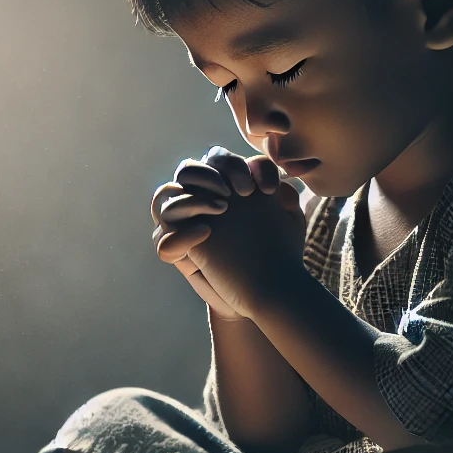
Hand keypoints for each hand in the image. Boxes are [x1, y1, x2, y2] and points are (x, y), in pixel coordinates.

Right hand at [151, 146, 305, 320]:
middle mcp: (200, 201)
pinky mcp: (178, 250)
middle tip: (242, 192)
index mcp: (225, 187)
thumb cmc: (278, 252)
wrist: (266, 292)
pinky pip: (163, 237)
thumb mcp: (289, 221)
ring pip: (165, 195)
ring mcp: (186, 225)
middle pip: (189, 168)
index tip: (267, 189)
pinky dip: (179, 236)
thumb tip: (277, 182)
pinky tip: (206, 234)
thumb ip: (283, 196)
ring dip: (192, 197)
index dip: (240, 166)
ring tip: (222, 209)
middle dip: (211, 173)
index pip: (221, 160)